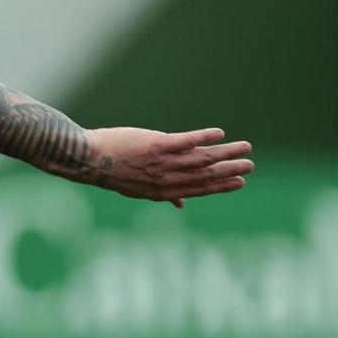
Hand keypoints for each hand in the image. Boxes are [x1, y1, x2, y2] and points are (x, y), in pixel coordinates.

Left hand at [84, 127, 253, 206]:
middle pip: (203, 175)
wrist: (87, 159)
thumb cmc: (112, 170)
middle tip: (250, 166)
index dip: (219, 187)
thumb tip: (181, 205)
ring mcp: (161, 163)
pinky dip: (203, 137)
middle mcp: (164, 179)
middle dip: (229, 171)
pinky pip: (185, 141)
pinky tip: (219, 133)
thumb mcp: (137, 188)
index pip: (196, 189)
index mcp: (161, 191)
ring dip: (225, 152)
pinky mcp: (155, 145)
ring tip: (245, 147)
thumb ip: (163, 193)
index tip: (240, 182)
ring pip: (200, 159)